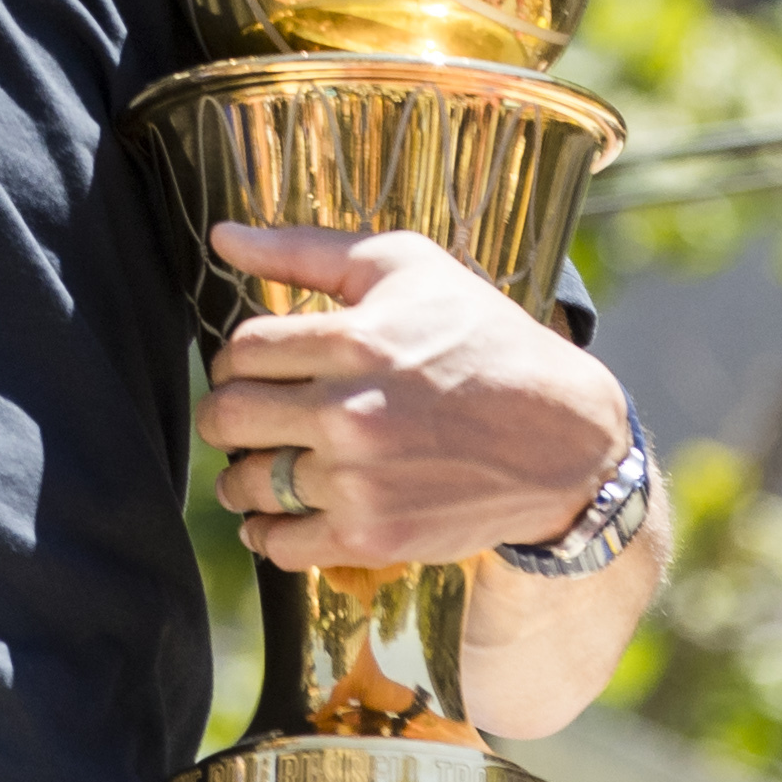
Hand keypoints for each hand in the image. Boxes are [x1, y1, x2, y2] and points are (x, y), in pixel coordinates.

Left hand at [197, 225, 630, 570]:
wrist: (561, 435)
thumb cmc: (481, 337)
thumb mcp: (405, 267)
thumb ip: (304, 250)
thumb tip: (220, 236)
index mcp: (353, 341)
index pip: (239, 350)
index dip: (235, 355)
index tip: (253, 363)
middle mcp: (349, 415)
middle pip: (226, 417)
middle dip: (226, 410)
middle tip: (246, 410)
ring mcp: (360, 483)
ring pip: (245, 483)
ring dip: (239, 472)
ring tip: (259, 460)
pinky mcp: (375, 537)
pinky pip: (279, 545)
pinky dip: (265, 532)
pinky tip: (274, 513)